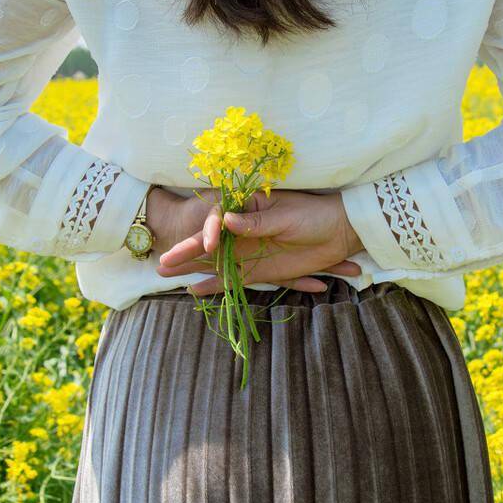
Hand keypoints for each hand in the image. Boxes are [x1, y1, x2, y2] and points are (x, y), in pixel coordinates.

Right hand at [156, 188, 365, 294]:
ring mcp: (253, 253)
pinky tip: (197, 290)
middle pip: (210, 247)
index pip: (217, 223)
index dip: (199, 235)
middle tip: (160, 264)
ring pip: (217, 264)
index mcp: (248, 211)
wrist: (342, 233)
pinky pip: (236, 280)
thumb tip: (227, 221)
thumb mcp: (286, 216)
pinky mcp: (264, 271)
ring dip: (194, 271)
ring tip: (167, 276)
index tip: (187, 244)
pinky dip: (217, 286)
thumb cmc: (315, 216)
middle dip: (185, 255)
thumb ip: (257, 222)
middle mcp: (245, 233)